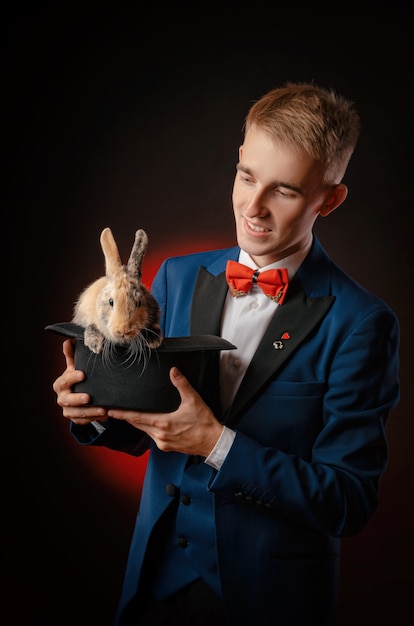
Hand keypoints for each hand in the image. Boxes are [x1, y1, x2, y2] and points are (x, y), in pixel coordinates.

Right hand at [52, 339, 107, 424]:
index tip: (82, 374)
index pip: (64, 380)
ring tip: (103, 410)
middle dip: (78, 399)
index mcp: (61, 384)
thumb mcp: (75, 367)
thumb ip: (72, 355)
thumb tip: (69, 340)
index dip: (72, 377)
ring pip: (77, 413)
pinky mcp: (76, 420)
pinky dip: (93, 419)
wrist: (78, 397)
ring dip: (90, 412)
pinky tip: (104, 416)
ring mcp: (68, 411)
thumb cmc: (77, 379)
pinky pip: (84, 421)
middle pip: (67, 400)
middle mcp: (62, 398)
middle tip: (88, 397)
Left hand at [108, 367, 222, 456]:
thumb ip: (181, 384)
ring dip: (137, 424)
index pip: (136, 417)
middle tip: (115, 412)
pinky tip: (150, 425)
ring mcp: (163, 442)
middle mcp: (159, 435)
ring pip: (145, 431)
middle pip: (137, 425)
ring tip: (130, 416)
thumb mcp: (193, 400)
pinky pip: (153, 437)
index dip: (122, 414)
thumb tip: (173, 371)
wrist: (213, 442)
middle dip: (126, 418)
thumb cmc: (204, 423)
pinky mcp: (167, 447)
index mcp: (162, 423)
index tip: (110, 411)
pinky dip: (149, 430)